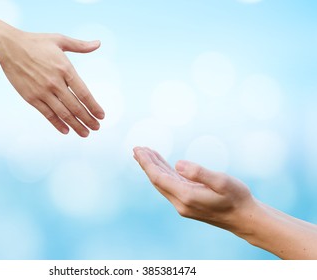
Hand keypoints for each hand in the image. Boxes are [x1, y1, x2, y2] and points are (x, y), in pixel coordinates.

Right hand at [0, 31, 104, 136]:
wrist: (9, 46)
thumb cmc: (36, 42)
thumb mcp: (60, 40)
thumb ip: (80, 45)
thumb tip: (98, 43)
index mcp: (65, 69)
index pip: (84, 93)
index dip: (94, 107)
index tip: (101, 115)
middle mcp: (55, 82)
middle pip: (76, 106)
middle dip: (88, 119)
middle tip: (96, 128)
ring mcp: (42, 91)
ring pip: (63, 113)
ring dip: (76, 125)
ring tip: (85, 133)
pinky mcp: (31, 98)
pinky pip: (47, 114)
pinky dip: (57, 124)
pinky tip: (66, 130)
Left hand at [133, 147, 255, 233]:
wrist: (245, 218)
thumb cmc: (237, 197)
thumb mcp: (222, 181)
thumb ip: (199, 173)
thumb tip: (177, 164)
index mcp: (186, 196)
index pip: (159, 177)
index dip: (147, 163)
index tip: (138, 150)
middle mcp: (181, 203)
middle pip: (157, 180)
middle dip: (146, 163)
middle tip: (137, 148)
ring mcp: (183, 204)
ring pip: (163, 183)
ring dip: (154, 168)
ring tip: (146, 154)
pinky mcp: (188, 203)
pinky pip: (171, 185)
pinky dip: (164, 173)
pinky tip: (162, 165)